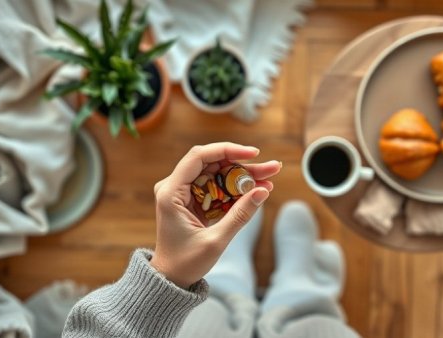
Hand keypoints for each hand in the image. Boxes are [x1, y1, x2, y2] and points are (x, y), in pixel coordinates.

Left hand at [149, 143, 280, 288]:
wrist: (170, 278)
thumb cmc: (185, 263)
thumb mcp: (216, 240)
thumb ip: (239, 215)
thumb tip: (263, 191)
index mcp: (171, 192)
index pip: (199, 157)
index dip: (227, 150)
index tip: (253, 154)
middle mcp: (175, 187)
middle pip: (213, 164)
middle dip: (243, 164)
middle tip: (272, 168)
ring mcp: (184, 193)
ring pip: (218, 174)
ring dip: (243, 176)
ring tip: (270, 178)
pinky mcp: (193, 200)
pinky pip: (217, 187)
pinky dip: (236, 189)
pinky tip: (258, 189)